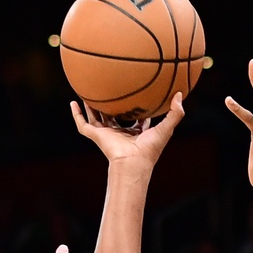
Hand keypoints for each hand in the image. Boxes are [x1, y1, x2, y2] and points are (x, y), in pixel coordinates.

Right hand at [70, 95, 184, 169]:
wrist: (133, 162)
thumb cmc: (150, 149)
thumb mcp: (166, 128)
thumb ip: (176, 113)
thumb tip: (180, 94)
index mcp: (135, 133)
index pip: (135, 120)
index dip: (136, 109)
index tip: (137, 97)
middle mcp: (119, 133)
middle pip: (113, 116)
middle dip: (110, 106)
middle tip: (109, 91)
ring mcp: (106, 134)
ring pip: (96, 118)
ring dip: (91, 107)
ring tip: (87, 93)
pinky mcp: (96, 135)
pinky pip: (82, 124)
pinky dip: (76, 115)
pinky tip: (73, 103)